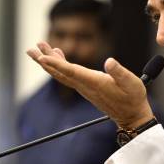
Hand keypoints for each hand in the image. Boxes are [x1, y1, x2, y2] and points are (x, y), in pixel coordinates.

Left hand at [27, 41, 153, 128]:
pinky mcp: (87, 87)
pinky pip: (68, 75)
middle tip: (31, 49)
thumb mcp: (132, 83)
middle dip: (44, 60)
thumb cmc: (133, 99)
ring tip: (40, 47)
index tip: (41, 57)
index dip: (56, 64)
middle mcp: (86, 86)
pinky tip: (58, 55)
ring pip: (62, 74)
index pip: (71, 72)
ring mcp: (85, 87)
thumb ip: (119, 72)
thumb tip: (109, 62)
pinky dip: (60, 65)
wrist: (132, 116)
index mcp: (95, 83)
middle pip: (60, 73)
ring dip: (49, 61)